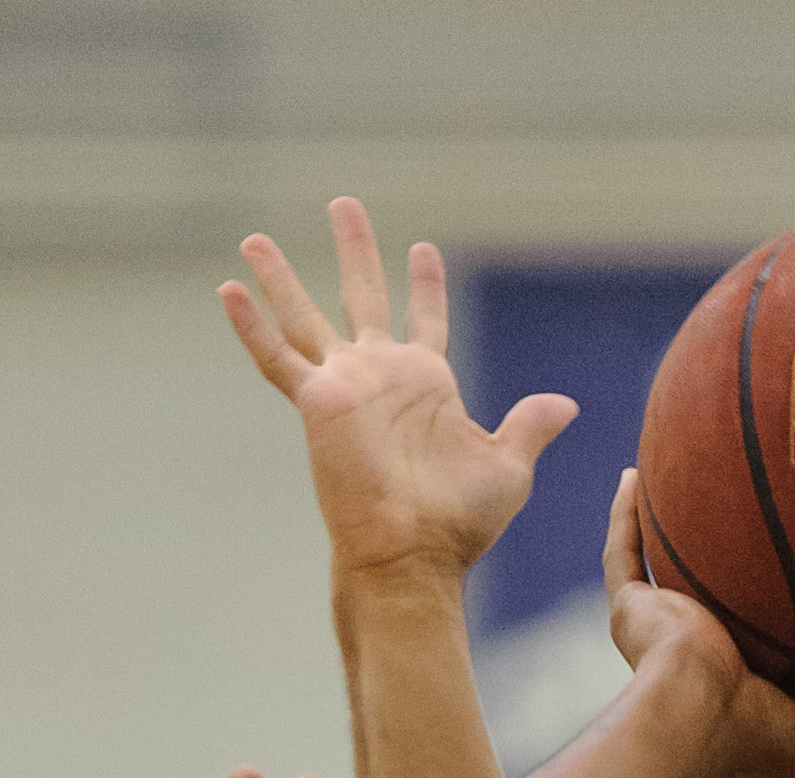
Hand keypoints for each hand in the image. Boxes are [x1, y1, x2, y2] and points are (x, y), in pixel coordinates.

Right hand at [223, 199, 577, 583]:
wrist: (413, 555)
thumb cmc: (458, 523)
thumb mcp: (506, 465)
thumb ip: (529, 426)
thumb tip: (567, 405)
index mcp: (427, 383)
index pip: (424, 319)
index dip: (424, 286)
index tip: (422, 249)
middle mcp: (380, 377)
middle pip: (363, 295)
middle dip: (356, 250)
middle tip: (345, 204)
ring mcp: (344, 387)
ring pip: (304, 317)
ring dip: (280, 278)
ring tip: (255, 239)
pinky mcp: (316, 404)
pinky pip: (276, 359)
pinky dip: (250, 326)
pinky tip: (227, 290)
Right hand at [603, 472, 794, 777]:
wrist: (694, 718)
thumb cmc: (760, 742)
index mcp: (747, 690)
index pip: (776, 652)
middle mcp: (705, 654)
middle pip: (726, 598)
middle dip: (741, 564)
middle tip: (777, 516)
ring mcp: (667, 628)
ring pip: (670, 568)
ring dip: (675, 532)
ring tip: (694, 483)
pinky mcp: (634, 611)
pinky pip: (623, 553)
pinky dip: (626, 517)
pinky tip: (634, 474)